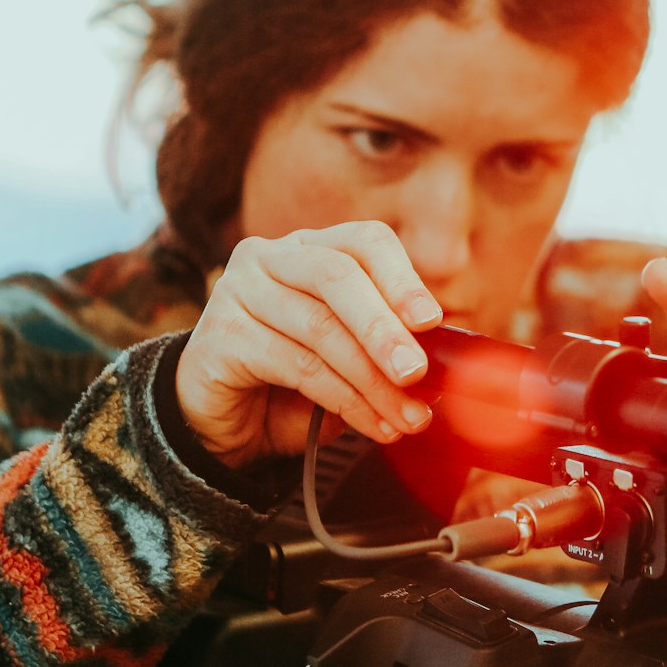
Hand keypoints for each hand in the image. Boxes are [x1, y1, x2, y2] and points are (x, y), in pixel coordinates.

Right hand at [174, 222, 442, 466]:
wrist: (224, 423)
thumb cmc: (292, 383)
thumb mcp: (350, 355)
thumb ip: (388, 346)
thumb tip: (446, 360)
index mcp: (310, 247)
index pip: (364, 242)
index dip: (402, 278)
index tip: (432, 320)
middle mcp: (269, 258)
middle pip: (337, 276)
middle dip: (385, 328)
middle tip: (418, 373)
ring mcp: (237, 291)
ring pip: (320, 329)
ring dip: (373, 380)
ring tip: (407, 417)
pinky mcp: (220, 336)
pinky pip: (296, 366)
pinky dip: (345, 400)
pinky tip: (374, 424)